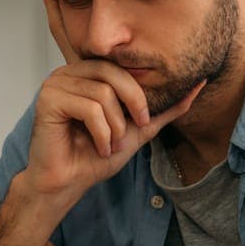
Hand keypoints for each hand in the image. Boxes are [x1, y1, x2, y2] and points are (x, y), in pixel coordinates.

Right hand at [27, 0, 204, 199]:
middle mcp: (71, 71)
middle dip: (132, 106)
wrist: (68, 182)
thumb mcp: (139, 128)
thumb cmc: (94, 155)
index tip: (135, 111)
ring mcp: (56, 82)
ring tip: (108, 143)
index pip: (119, 63)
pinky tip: (97, 145)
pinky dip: (101, 132)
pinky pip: (90, 107)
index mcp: (89, 72)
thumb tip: (197, 87)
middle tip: (130, 131)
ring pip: (105, 93)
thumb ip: (164, 108)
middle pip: (115, 73)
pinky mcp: (48, 99)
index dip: (133, 87)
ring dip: (115, 127)